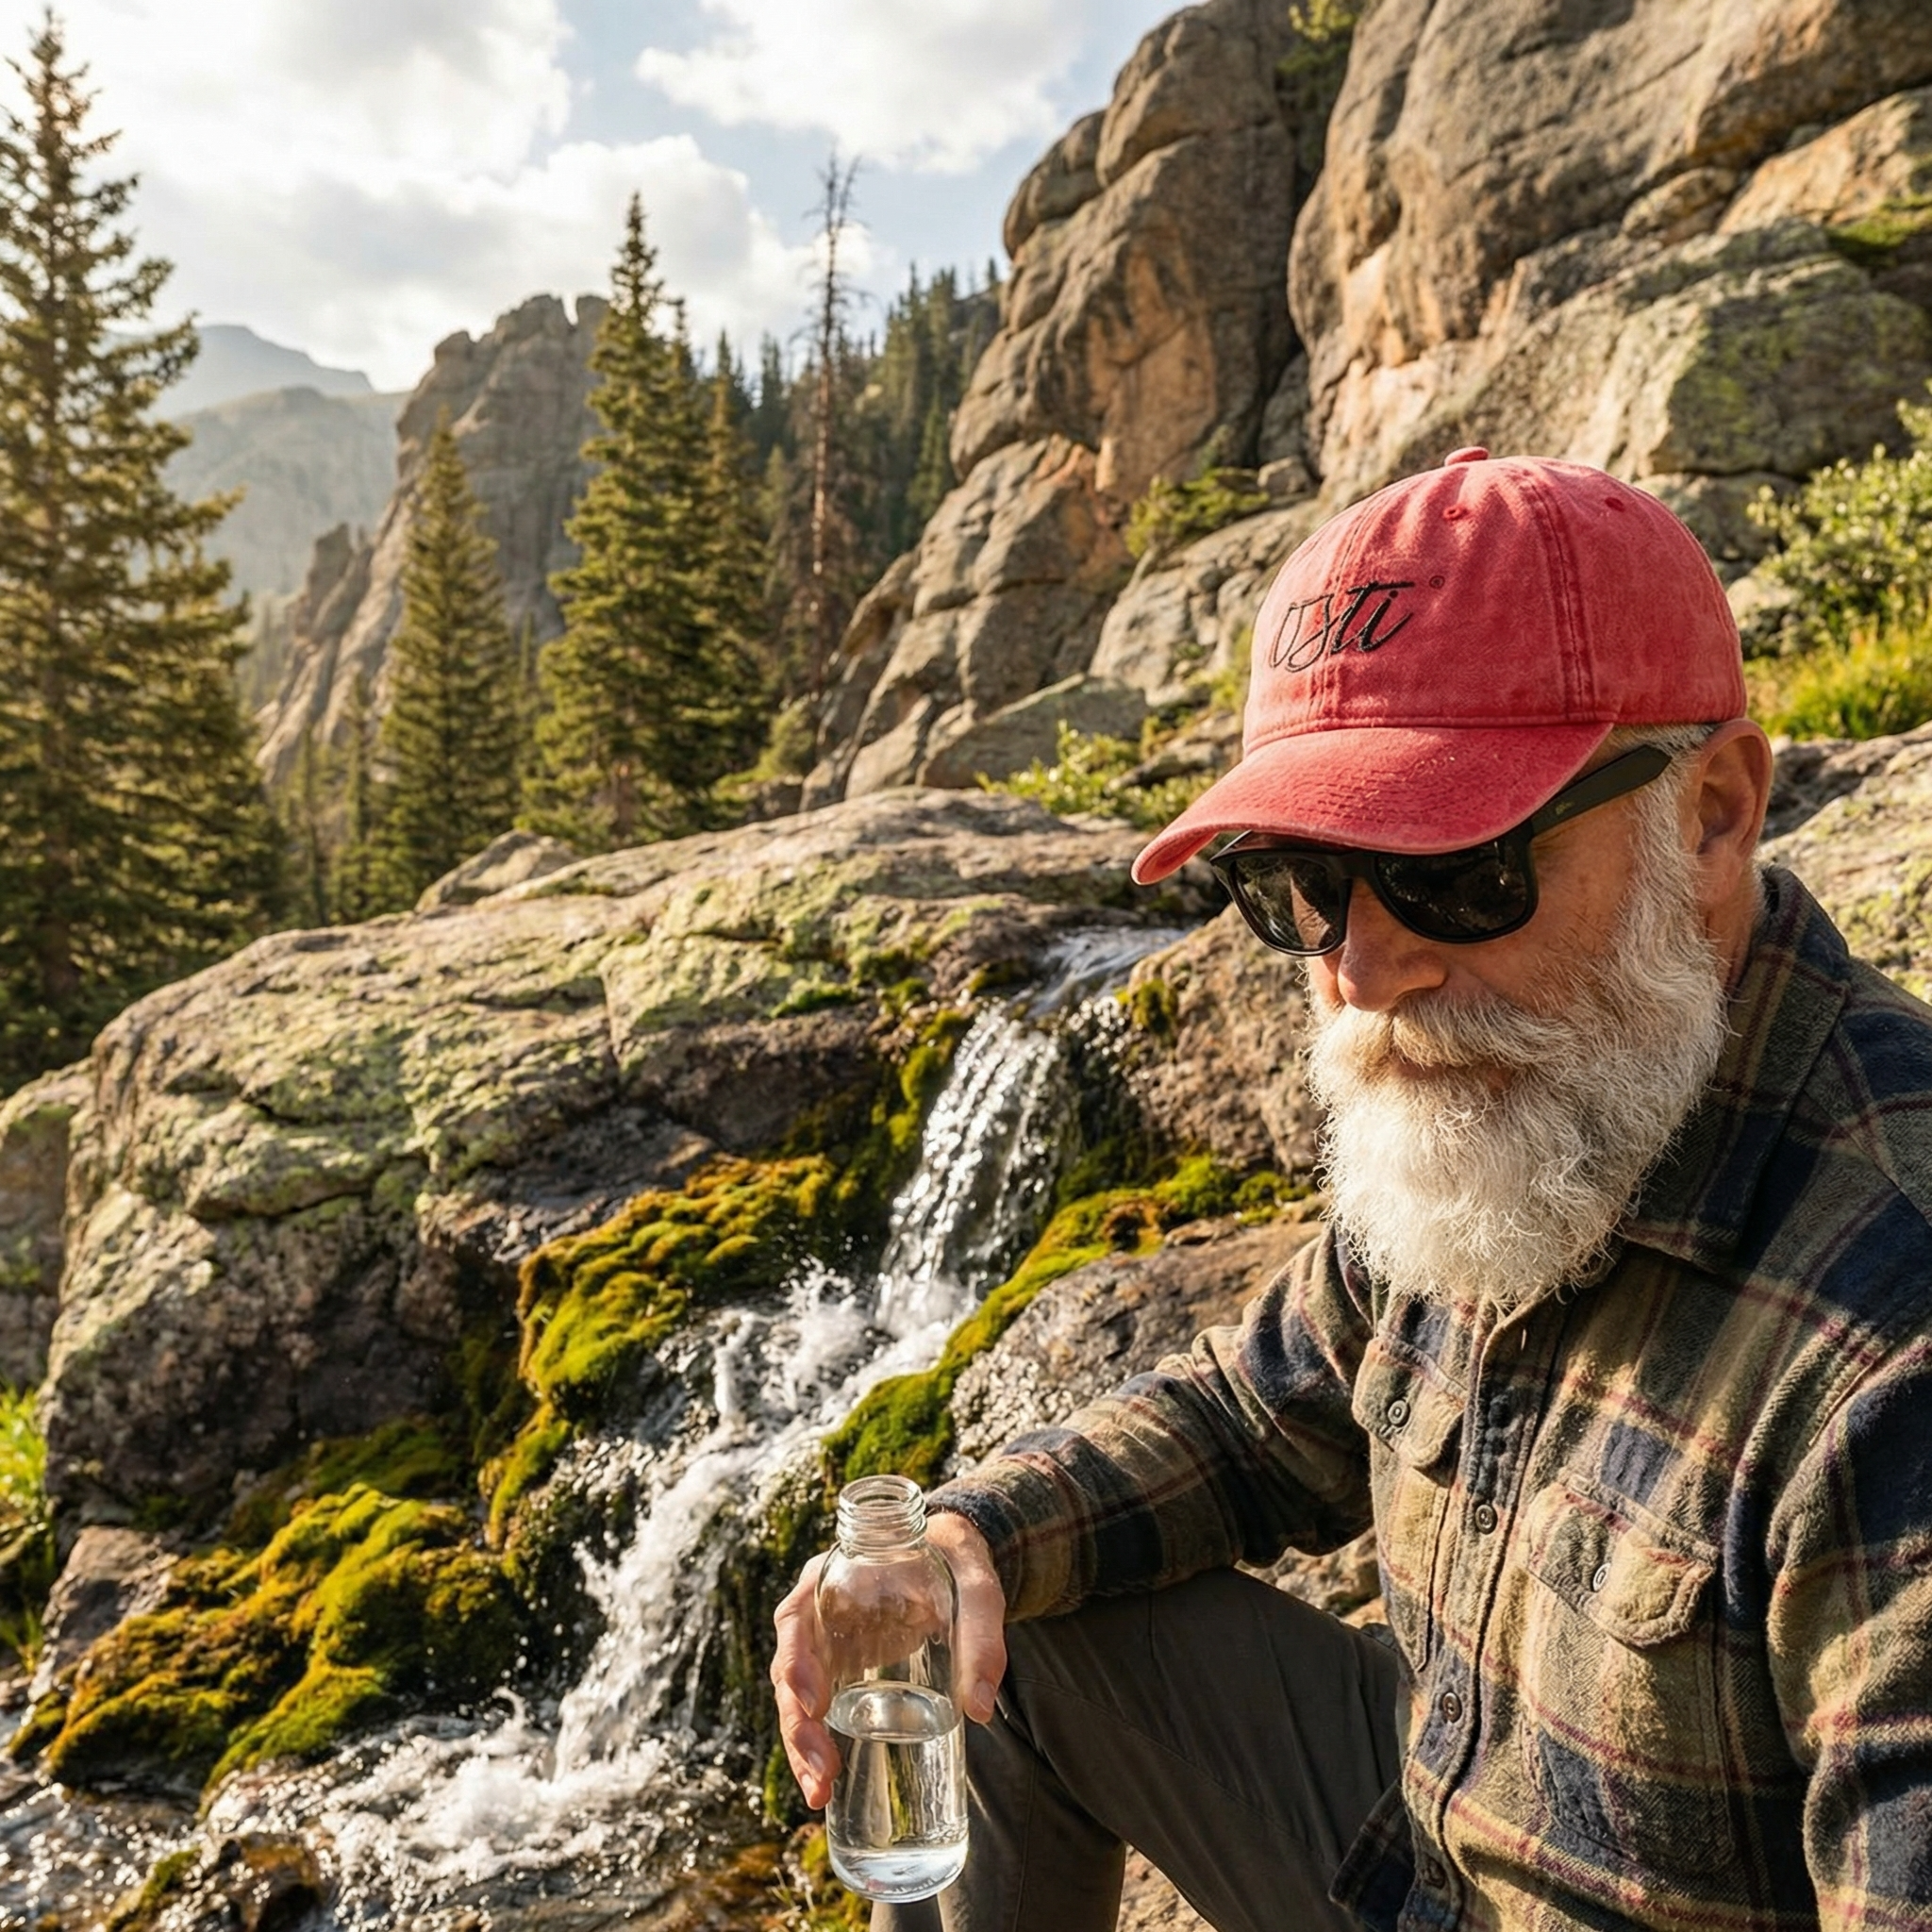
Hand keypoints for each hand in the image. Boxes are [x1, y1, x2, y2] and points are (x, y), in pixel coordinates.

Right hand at [770, 1510, 1008, 1809]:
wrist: (951, 1557)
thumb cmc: (957, 1562)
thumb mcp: (976, 1586)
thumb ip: (982, 1636)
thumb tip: (978, 1708)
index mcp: (835, 1577)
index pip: (796, 1618)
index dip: (796, 1661)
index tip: (814, 1702)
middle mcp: (817, 1612)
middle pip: (789, 1670)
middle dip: (799, 1726)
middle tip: (822, 1773)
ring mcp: (825, 1644)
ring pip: (796, 1698)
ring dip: (802, 1746)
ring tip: (820, 1792)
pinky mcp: (839, 1669)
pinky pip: (816, 1709)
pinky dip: (817, 1746)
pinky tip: (827, 1783)